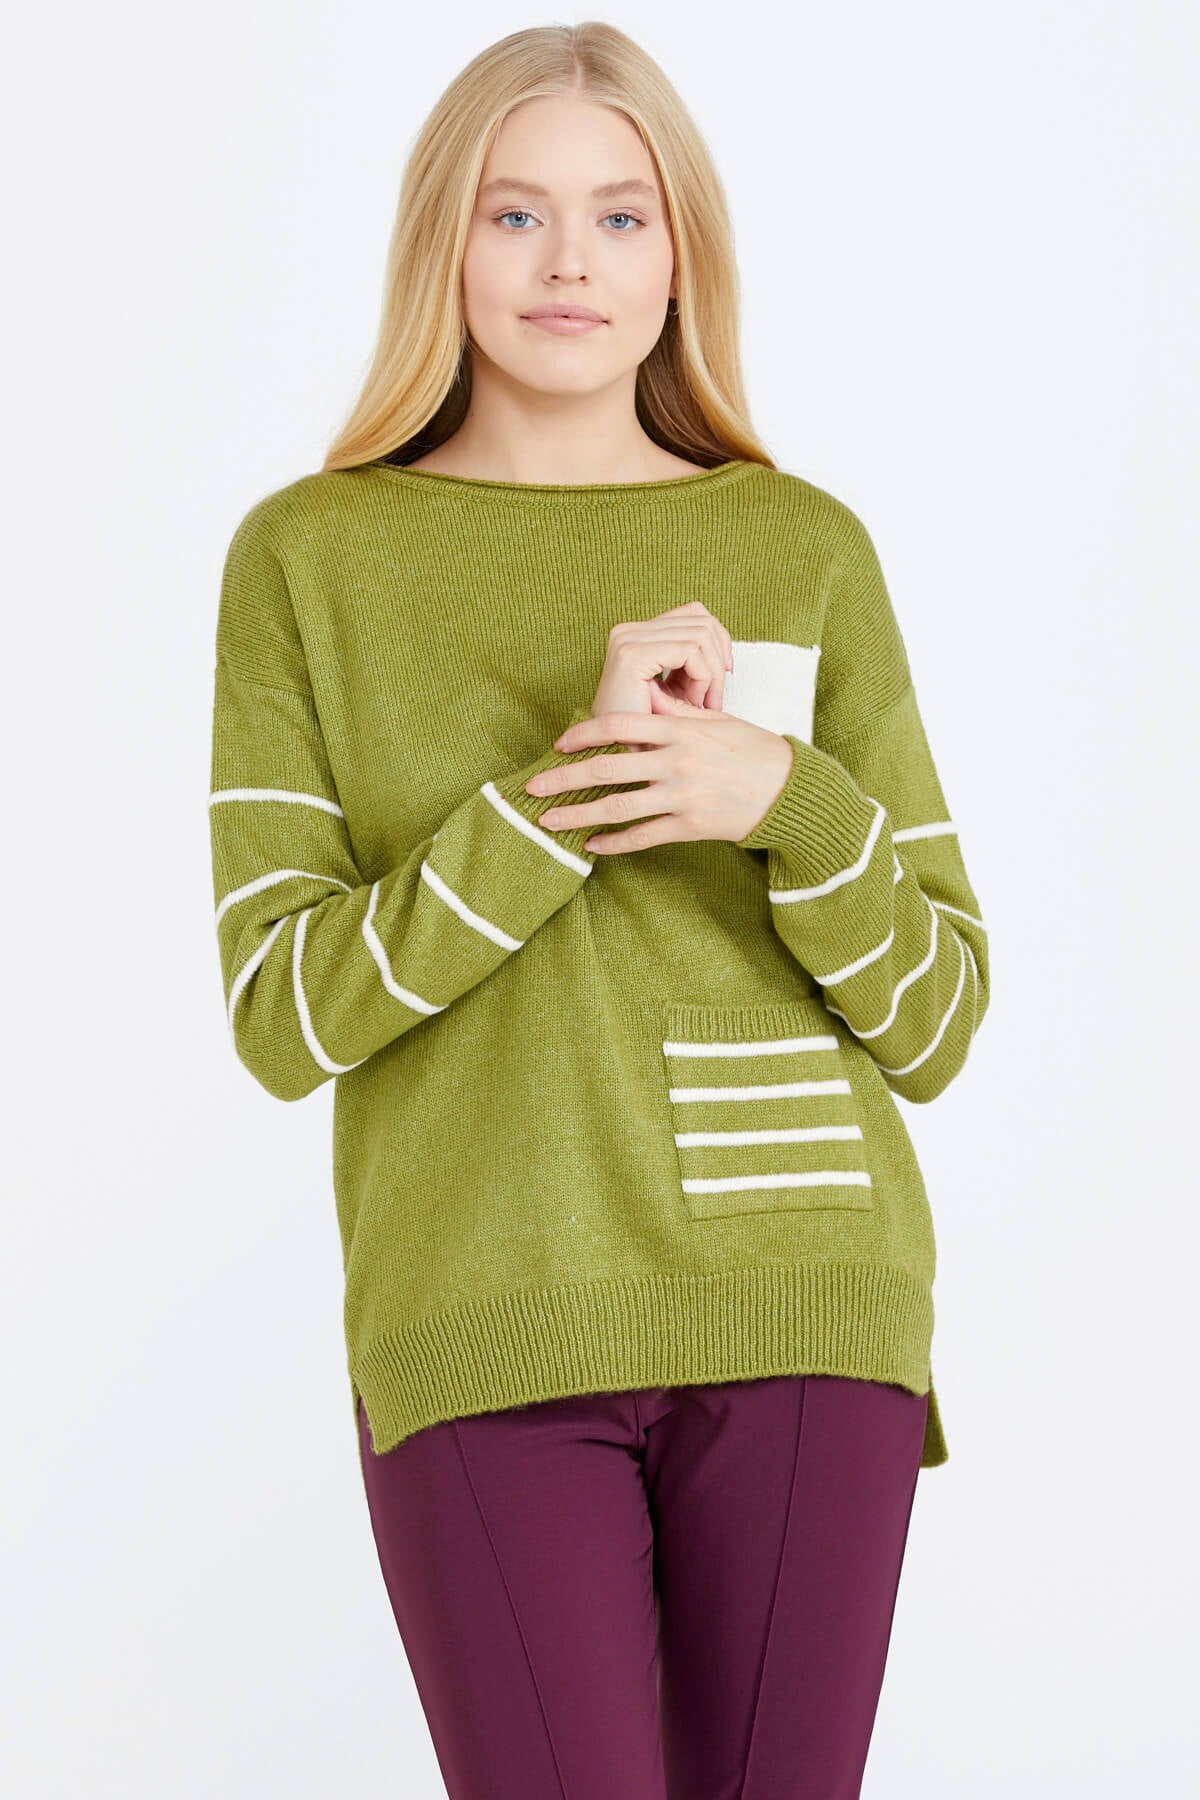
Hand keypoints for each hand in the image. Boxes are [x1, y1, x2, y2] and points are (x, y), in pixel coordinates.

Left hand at [525, 687, 795, 852]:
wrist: (790, 791)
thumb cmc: (753, 751)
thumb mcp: (716, 721)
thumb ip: (675, 713)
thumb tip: (642, 695)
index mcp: (680, 730)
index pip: (619, 725)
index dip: (583, 733)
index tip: (559, 744)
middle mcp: (677, 762)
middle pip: (607, 768)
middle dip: (564, 778)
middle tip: (532, 786)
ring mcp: (682, 796)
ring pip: (618, 807)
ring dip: (578, 815)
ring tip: (548, 821)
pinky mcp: (690, 826)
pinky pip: (643, 837)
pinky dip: (615, 843)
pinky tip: (592, 845)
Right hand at [590, 601, 733, 741]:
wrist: (616, 757)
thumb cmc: (647, 732)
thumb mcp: (674, 690)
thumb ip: (694, 661)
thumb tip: (725, 644)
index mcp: (636, 634)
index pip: (694, 613)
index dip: (719, 640)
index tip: (725, 672)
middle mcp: (628, 630)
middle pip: (701, 619)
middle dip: (720, 658)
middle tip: (715, 696)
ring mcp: (627, 639)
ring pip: (701, 634)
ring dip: (712, 672)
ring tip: (702, 703)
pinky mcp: (632, 654)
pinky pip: (690, 651)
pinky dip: (703, 677)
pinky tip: (693, 702)